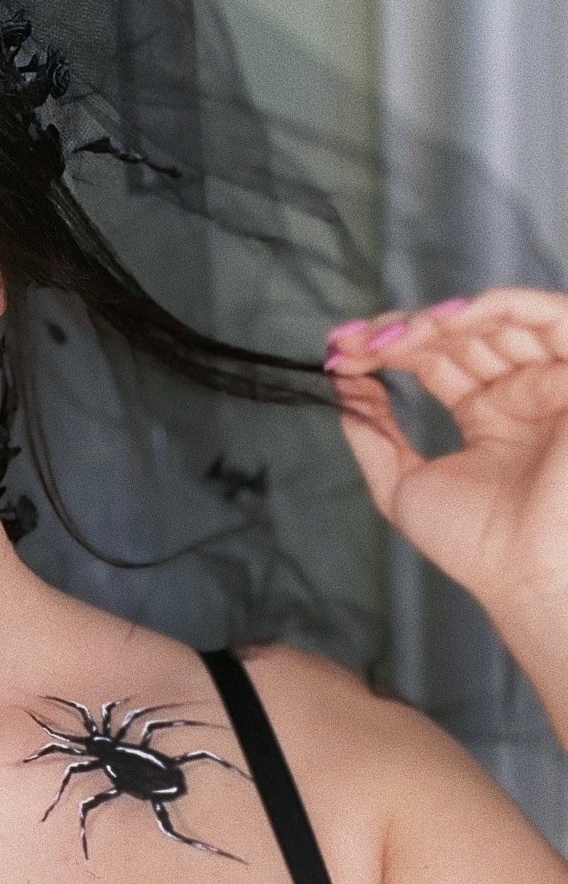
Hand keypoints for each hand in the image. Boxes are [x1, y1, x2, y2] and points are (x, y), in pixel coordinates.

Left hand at [324, 288, 567, 622]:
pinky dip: (493, 308)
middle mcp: (525, 391)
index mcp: (492, 415)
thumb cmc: (477, 547)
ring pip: (497, 317)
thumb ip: (372, 433)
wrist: (527, 576)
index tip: (336, 352)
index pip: (437, 357)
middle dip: (399, 329)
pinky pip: (547, 314)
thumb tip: (343, 382)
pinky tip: (439, 323)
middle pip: (460, 332)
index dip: (388, 346)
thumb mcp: (401, 485)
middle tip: (350, 344)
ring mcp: (554, 379)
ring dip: (436, 318)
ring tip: (386, 338)